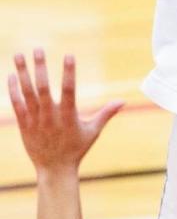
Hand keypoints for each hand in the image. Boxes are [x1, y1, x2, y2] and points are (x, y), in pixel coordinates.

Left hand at [8, 50, 123, 173]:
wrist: (54, 169)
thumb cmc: (77, 149)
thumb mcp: (93, 131)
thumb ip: (106, 113)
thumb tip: (123, 101)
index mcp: (68, 117)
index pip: (69, 91)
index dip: (69, 73)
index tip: (69, 55)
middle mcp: (50, 117)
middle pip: (43, 89)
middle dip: (39, 68)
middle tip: (38, 49)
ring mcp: (35, 121)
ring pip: (27, 93)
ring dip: (22, 73)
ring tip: (18, 55)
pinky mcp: (24, 125)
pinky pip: (17, 105)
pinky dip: (13, 90)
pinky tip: (11, 75)